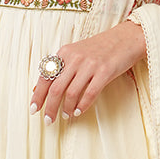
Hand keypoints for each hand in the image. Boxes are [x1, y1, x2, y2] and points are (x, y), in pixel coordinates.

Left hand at [30, 20, 145, 122]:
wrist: (125, 38)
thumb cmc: (100, 49)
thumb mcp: (76, 53)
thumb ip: (60, 68)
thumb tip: (40, 89)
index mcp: (64, 53)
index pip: (45, 77)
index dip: (38, 96)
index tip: (34, 110)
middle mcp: (74, 58)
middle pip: (56, 89)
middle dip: (50, 108)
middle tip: (49, 120)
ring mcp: (89, 65)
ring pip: (71, 93)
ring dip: (66, 108)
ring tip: (66, 115)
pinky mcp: (104, 71)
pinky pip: (90, 93)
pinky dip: (82, 105)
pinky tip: (78, 111)